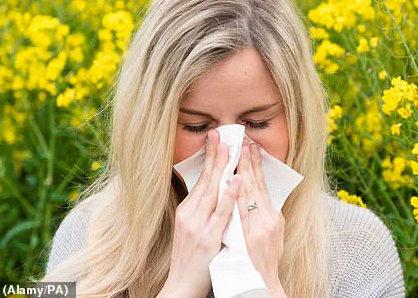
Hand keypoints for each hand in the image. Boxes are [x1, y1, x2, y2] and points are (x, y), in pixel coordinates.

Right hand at [159, 130, 241, 297]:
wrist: (181, 286)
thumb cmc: (191, 258)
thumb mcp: (191, 228)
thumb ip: (201, 209)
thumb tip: (216, 187)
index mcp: (187, 210)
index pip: (200, 179)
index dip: (209, 158)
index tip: (215, 139)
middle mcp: (190, 214)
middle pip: (205, 179)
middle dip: (214, 155)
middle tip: (220, 134)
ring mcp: (199, 225)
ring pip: (213, 191)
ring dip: (222, 168)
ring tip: (230, 148)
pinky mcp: (208, 237)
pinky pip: (221, 212)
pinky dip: (229, 195)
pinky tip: (236, 180)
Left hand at [236, 136, 285, 292]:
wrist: (257, 286)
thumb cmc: (263, 263)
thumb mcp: (271, 237)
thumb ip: (265, 217)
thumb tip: (259, 197)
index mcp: (273, 219)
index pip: (262, 186)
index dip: (256, 165)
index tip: (251, 147)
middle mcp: (267, 221)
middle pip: (255, 185)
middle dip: (248, 162)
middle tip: (244, 141)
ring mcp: (257, 229)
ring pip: (248, 195)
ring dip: (242, 171)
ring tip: (237, 151)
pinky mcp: (248, 238)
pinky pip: (240, 213)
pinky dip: (237, 196)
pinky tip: (235, 181)